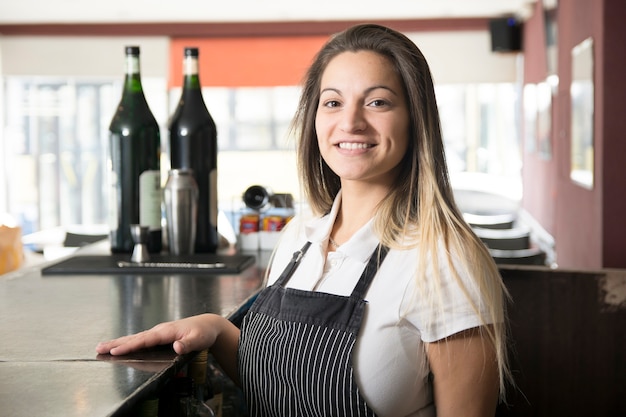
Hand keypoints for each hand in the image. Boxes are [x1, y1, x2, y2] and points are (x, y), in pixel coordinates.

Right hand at [95, 313, 222, 355]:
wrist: (208, 325)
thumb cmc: (203, 332)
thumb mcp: (199, 339)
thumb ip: (187, 343)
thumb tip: (176, 346)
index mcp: (166, 331)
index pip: (144, 340)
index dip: (129, 346)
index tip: (115, 351)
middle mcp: (159, 330)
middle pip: (134, 337)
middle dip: (116, 343)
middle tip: (99, 348)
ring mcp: (158, 332)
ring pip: (135, 337)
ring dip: (119, 342)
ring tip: (102, 347)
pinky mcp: (159, 335)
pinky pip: (140, 339)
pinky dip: (128, 342)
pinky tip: (120, 346)